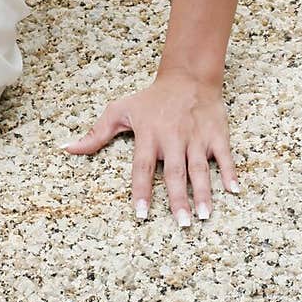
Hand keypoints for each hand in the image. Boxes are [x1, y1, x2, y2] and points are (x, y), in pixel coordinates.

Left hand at [63, 69, 239, 225]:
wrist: (187, 76)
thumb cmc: (151, 99)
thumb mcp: (120, 110)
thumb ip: (96, 133)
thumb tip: (68, 148)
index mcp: (149, 135)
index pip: (142, 167)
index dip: (141, 191)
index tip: (141, 214)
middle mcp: (173, 138)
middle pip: (174, 173)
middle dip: (178, 200)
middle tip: (182, 225)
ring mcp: (196, 137)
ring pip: (200, 168)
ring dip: (203, 192)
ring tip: (205, 215)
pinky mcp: (216, 134)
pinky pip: (224, 156)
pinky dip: (230, 172)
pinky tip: (234, 191)